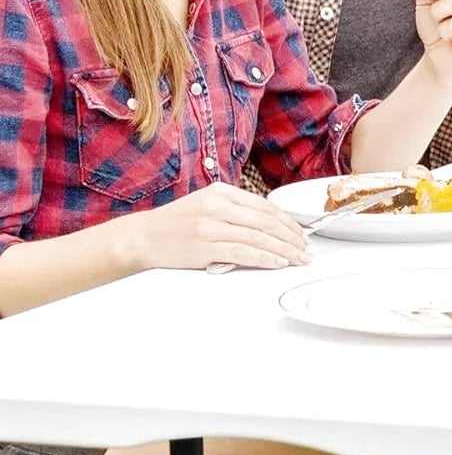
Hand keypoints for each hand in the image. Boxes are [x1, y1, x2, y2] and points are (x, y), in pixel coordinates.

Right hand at [122, 184, 310, 271]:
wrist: (142, 237)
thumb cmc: (176, 224)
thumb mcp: (206, 204)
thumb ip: (235, 210)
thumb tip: (271, 225)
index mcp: (221, 192)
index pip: (265, 206)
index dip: (288, 221)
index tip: (301, 234)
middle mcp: (218, 205)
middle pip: (266, 221)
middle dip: (291, 237)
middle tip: (306, 249)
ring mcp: (211, 226)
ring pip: (259, 237)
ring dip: (284, 250)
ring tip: (298, 259)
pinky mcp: (206, 247)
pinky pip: (244, 252)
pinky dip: (265, 258)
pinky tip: (279, 262)